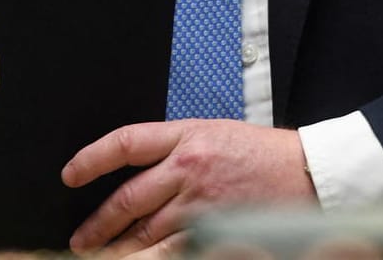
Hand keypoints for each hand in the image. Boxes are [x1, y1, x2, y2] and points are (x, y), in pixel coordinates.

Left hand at [61, 119, 316, 257]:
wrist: (312, 174)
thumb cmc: (265, 156)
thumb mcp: (216, 135)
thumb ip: (177, 152)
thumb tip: (139, 174)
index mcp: (187, 136)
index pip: (125, 143)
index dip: (91, 159)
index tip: (70, 174)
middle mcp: (188, 169)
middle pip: (127, 198)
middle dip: (98, 223)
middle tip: (81, 239)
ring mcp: (201, 205)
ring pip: (144, 233)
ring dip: (118, 249)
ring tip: (101, 257)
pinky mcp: (216, 232)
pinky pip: (173, 251)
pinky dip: (153, 258)